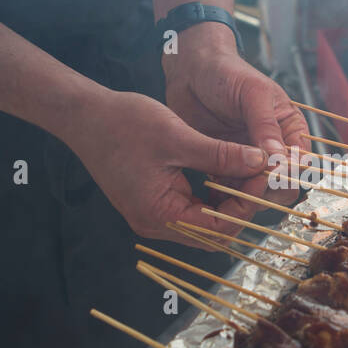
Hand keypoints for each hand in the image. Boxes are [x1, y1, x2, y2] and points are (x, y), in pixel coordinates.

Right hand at [62, 85, 273, 244]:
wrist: (84, 116)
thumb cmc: (124, 124)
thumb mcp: (177, 137)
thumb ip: (220, 155)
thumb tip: (260, 162)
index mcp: (159, 214)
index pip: (218, 228)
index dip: (246, 205)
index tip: (263, 175)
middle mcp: (156, 223)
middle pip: (213, 231)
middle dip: (241, 206)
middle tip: (261, 175)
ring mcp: (153, 215)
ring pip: (204, 222)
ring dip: (228, 201)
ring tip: (249, 172)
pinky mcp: (152, 203)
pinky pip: (191, 209)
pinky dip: (211, 195)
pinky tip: (226, 172)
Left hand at [162, 22, 309, 194]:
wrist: (191, 71)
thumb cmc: (227, 73)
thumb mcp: (252, 93)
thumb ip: (265, 125)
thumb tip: (280, 159)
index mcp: (290, 129)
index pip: (301, 161)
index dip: (289, 172)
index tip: (271, 174)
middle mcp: (274, 148)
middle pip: (284, 183)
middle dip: (268, 188)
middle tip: (248, 184)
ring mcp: (249, 160)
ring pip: (258, 192)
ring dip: (246, 196)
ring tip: (228, 188)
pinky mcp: (226, 167)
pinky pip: (232, 191)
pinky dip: (226, 196)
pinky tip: (214, 192)